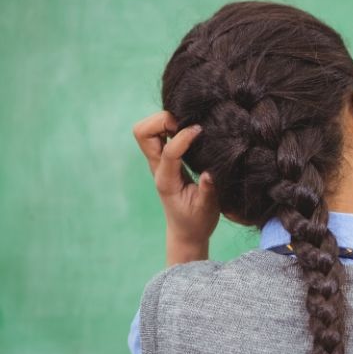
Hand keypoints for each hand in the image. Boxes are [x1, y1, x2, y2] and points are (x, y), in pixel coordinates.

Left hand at [132, 110, 219, 243]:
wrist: (186, 232)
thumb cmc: (198, 222)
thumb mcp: (207, 210)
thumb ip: (208, 191)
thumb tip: (209, 173)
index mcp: (167, 181)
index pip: (168, 151)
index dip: (183, 137)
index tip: (201, 132)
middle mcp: (158, 168)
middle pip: (143, 132)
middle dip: (163, 121)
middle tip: (187, 126)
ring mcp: (158, 163)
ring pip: (146, 130)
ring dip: (165, 121)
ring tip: (188, 126)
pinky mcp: (164, 159)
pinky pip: (158, 133)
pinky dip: (170, 124)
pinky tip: (189, 130)